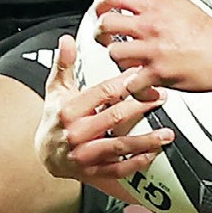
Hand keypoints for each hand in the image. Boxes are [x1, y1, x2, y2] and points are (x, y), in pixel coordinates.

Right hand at [36, 36, 171, 197]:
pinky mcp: (92, 172)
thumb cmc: (55, 118)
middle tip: (162, 98)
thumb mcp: (56, 90)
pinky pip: (118, 170)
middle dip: (141, 107)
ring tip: (166, 134)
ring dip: (145, 140)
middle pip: (114, 118)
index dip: (124, 83)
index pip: (101, 93)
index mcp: (69, 110)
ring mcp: (84, 155)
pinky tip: (153, 154)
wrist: (45, 154)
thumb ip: (64, 64)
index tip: (143, 75)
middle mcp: (76, 133)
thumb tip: (67, 40)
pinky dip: (137, 163)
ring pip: (119, 146)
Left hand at [94, 0, 211, 92]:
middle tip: (107, 39)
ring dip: (118, 60)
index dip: (102, 4)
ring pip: (113, 53)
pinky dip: (134, 88)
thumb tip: (144, 4)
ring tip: (128, 64)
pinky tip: (141, 86)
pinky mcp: (158, 74)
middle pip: (106, 24)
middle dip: (102, 33)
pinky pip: (131, 83)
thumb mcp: (183, 7)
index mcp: (155, 8)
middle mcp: (151, 26)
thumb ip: (159, 6)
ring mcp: (152, 51)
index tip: (102, 11)